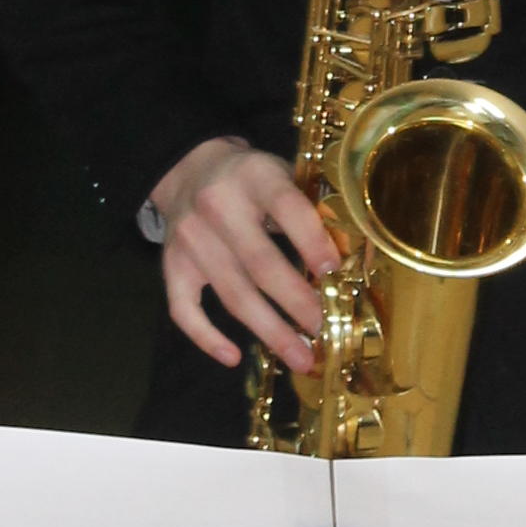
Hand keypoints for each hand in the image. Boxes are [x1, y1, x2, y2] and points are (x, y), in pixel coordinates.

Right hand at [149, 133, 339, 372]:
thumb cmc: (252, 180)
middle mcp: (217, 206)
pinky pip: (183, 309)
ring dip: (269, 331)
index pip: (285, 206)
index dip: (310, 240)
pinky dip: (207, 338)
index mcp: (255, 176)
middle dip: (297, 303)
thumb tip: (353, 260)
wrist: (188, 169)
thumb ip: (312, 208)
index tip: (333, 271)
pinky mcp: (171, 264)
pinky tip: (233, 357)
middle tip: (324, 330)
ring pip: (232, 294)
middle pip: (260, 263)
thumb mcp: (282, 174)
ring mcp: (190, 239)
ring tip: (300, 358)